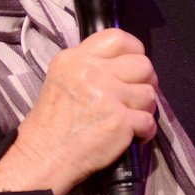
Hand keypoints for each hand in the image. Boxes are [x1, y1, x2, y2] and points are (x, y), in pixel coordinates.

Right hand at [0, 29, 157, 194]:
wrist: (45, 156)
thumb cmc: (53, 123)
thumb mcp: (61, 78)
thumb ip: (89, 66)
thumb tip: (124, 64)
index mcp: (75, 59)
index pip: (119, 38)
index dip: (134, 51)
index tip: (133, 67)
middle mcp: (91, 73)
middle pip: (142, 64)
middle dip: (145, 81)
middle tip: (135, 95)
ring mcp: (107, 96)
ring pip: (149, 94)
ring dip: (144, 108)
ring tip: (129, 117)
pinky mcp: (119, 121)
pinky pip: (149, 121)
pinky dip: (145, 131)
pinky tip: (132, 135)